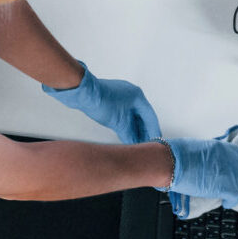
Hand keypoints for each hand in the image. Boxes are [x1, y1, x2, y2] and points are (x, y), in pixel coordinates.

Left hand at [44, 66, 161, 143]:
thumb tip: (135, 144)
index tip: (156, 142)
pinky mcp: (112, 99)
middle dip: (143, 131)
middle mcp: (131, 94)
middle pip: (142, 116)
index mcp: (137, 96)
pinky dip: (126, 124)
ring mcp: (121, 96)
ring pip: (132, 115)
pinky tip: (126, 134)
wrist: (81, 93)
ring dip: (134, 128)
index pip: (150, 116)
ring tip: (137, 142)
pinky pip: (124, 113)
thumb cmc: (100, 102)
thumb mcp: (118, 122)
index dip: (153, 130)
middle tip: (146, 145)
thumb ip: (129, 133)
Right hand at [165, 132, 237, 212]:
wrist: (173, 162)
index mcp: (226, 148)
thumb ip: (211, 155)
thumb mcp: (200, 147)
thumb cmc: (179, 153)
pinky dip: (232, 202)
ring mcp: (233, 176)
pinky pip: (237, 199)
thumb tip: (208, 161)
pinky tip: (227, 203)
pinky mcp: (228, 189)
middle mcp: (233, 161)